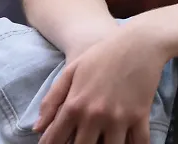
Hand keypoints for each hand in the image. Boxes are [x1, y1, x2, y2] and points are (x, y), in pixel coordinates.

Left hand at [35, 26, 168, 143]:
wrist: (140, 42)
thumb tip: (37, 128)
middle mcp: (94, 115)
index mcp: (75, 105)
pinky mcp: (140, 116)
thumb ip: (52, 100)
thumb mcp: (71, 71)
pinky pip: (138, 142)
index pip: (55, 140)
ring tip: (103, 142)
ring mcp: (118, 117)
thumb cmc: (104, 54)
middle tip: (81, 142)